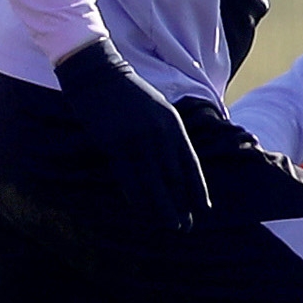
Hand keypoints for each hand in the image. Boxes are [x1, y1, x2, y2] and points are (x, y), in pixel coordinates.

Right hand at [54, 40, 208, 233]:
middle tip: (185, 227)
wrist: (99, 74)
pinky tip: (141, 211)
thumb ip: (169, 135)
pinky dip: (136, 197)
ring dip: (161, 208)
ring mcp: (137, 140)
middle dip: (181, 205)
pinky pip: (128, 178)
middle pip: (174, 178)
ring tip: (168, 226)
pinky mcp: (115, 144)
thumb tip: (178, 166)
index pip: (190, 165)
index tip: (204, 210)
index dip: (197, 190)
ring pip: (153, 183)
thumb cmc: (130, 93)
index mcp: (173, 125)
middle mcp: (159, 134)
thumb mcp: (159, 110)